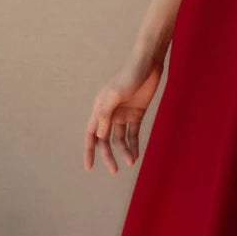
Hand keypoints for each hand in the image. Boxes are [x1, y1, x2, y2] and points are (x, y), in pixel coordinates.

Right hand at [84, 54, 163, 174]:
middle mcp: (109, 114)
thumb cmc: (129, 76)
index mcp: (100, 109)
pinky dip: (134, 144)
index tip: (89, 167)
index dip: (89, 151)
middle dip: (108, 156)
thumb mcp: (115, 94)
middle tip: (115, 171)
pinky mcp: (137, 113)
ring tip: (131, 162)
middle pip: (105, 140)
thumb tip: (100, 136)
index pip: (91, 134)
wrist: (148, 64)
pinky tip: (136, 155)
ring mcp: (123, 114)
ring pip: (120, 139)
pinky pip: (133, 133)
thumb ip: (106, 114)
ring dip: (124, 151)